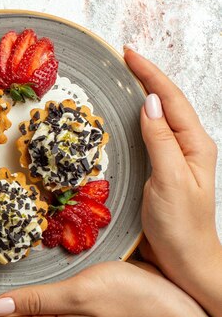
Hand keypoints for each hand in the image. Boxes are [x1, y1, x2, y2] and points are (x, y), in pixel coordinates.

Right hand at [124, 47, 221, 316]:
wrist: (186, 262)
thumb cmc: (181, 227)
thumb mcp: (171, 181)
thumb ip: (161, 141)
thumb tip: (149, 103)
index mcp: (194, 145)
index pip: (169, 99)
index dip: (149, 74)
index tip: (127, 54)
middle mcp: (187, 146)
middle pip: (166, 101)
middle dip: (146, 76)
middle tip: (121, 59)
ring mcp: (175, 158)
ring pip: (158, 116)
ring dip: (141, 93)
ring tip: (121, 78)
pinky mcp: (161, 169)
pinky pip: (149, 134)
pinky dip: (136, 117)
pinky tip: (125, 115)